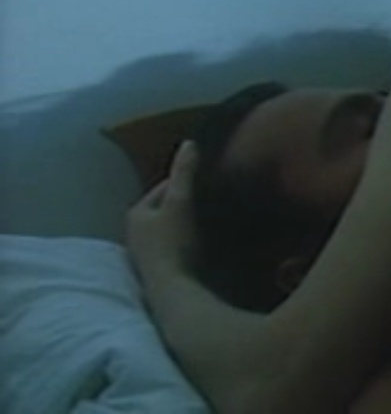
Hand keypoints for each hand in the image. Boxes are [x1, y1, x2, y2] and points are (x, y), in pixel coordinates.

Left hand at [126, 140, 199, 284]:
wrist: (171, 290)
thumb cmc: (173, 243)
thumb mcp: (180, 203)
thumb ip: (184, 173)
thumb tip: (189, 143)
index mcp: (137, 212)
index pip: (163, 186)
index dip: (185, 179)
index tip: (208, 176)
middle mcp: (135, 232)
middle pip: (165, 208)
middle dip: (185, 201)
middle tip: (212, 196)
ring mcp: (145, 253)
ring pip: (170, 228)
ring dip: (187, 222)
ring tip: (212, 218)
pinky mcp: (158, 269)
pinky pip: (174, 246)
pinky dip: (187, 241)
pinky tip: (205, 243)